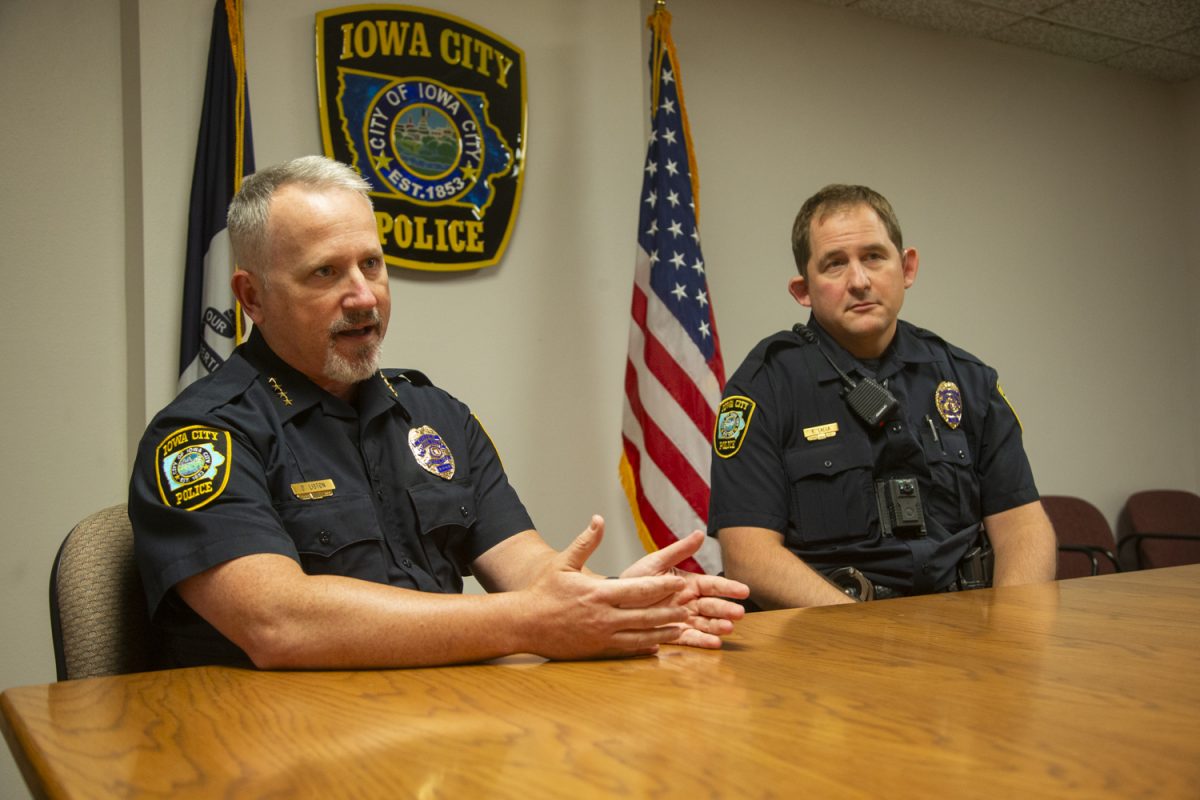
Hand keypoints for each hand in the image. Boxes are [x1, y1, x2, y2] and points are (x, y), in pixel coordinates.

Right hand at [520, 516, 691, 659]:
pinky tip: (658, 647)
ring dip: (664, 632)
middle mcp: (604, 616)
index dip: (663, 587)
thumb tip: (598, 519)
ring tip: (682, 627)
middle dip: (671, 610)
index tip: (681, 583)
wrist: (524, 624)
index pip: (639, 590)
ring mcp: (602, 636)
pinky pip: (627, 650)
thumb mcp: (563, 563)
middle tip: (691, 606)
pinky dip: (645, 648)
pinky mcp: (597, 649)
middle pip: (647, 615)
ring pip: (641, 636)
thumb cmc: (543, 592)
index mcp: (598, 593)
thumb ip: (585, 542)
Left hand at [620, 530, 749, 648]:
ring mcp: (681, 619)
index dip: (728, 587)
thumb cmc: (634, 580)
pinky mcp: (672, 635)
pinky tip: (715, 643)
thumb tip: (700, 533)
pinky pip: (690, 638)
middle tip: (739, 613)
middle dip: (726, 609)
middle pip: (712, 606)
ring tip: (728, 628)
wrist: (613, 602)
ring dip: (718, 626)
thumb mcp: (657, 562)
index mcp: (687, 584)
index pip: (712, 585)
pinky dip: (703, 641)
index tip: (744, 591)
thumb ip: (679, 550)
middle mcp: (688, 602)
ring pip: (705, 623)